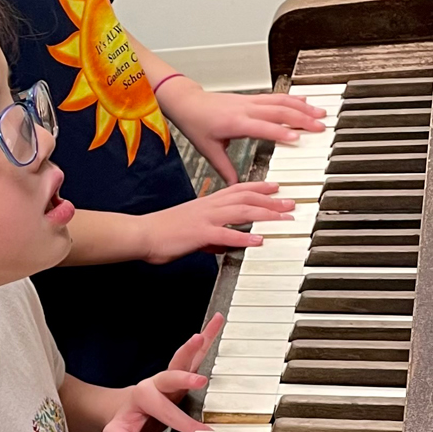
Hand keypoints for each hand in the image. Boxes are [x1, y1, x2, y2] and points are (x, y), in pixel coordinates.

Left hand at [100, 314, 222, 431]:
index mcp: (143, 397)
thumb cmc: (122, 422)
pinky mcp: (182, 375)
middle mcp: (157, 383)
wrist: (122, 410)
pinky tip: (217, 322)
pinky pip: (196, 355)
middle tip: (199, 382)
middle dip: (184, 379)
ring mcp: (171, 377)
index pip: (164, 410)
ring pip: (185, 358)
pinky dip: (207, 337)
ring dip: (198, 345)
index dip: (182, 422)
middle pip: (171, 376)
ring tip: (209, 331)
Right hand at [140, 183, 295, 264]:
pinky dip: (243, 236)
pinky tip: (257, 240)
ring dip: (266, 215)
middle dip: (271, 201)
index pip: (238, 189)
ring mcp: (205, 219)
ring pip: (241, 212)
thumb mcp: (191, 229)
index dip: (260, 187)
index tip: (277, 187)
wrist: (141, 234)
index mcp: (207, 202)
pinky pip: (226, 234)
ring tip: (284, 219)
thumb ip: (210, 236)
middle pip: (246, 198)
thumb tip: (222, 244)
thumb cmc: (163, 232)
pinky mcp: (199, 234)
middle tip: (291, 203)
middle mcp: (209, 206)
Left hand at [160, 78, 327, 183]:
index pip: (262, 127)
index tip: (297, 137)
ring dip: (302, 106)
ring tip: (320, 113)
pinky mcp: (251, 98)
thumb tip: (235, 186)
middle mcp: (245, 109)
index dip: (280, 132)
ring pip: (281, 101)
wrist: (188, 103)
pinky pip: (275, 97)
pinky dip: (293, 99)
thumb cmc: (196, 124)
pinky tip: (305, 102)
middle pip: (278, 111)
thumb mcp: (209, 150)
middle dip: (301, 118)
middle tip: (320, 126)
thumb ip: (225, 169)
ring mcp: (250, 101)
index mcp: (235, 123)